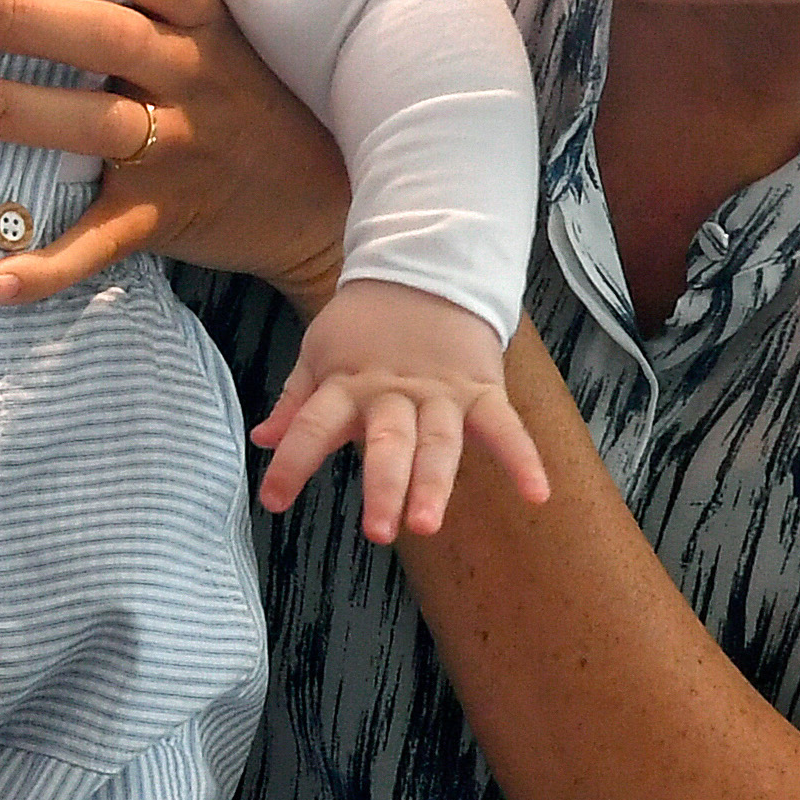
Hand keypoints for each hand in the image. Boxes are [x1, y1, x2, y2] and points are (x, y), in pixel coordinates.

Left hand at [0, 0, 349, 311]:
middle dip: (19, 19)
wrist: (322, 199)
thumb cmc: (246, 93)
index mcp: (206, 25)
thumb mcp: (222, 30)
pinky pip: (99, 243)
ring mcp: (178, 152)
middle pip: (106, 38)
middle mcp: (194, 80)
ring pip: (91, 126)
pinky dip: (44, 266)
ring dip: (7, 112)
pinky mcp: (162, 218)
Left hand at [252, 280, 546, 541]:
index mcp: (347, 384)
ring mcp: (441, 393)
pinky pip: (505, 427)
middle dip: (384, 487)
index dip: (291, 463)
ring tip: (428, 524)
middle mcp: (393, 393)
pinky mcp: (481, 389)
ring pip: (439, 443)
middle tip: (378, 531)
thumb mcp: (320, 353)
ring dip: (435, 483)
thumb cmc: (366, 323)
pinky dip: (523, 459)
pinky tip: (537, 494)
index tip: (272, 500)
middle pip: (388, 442)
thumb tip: (262, 440)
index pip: (312, 425)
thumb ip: (296, 402)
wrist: (424, 269)